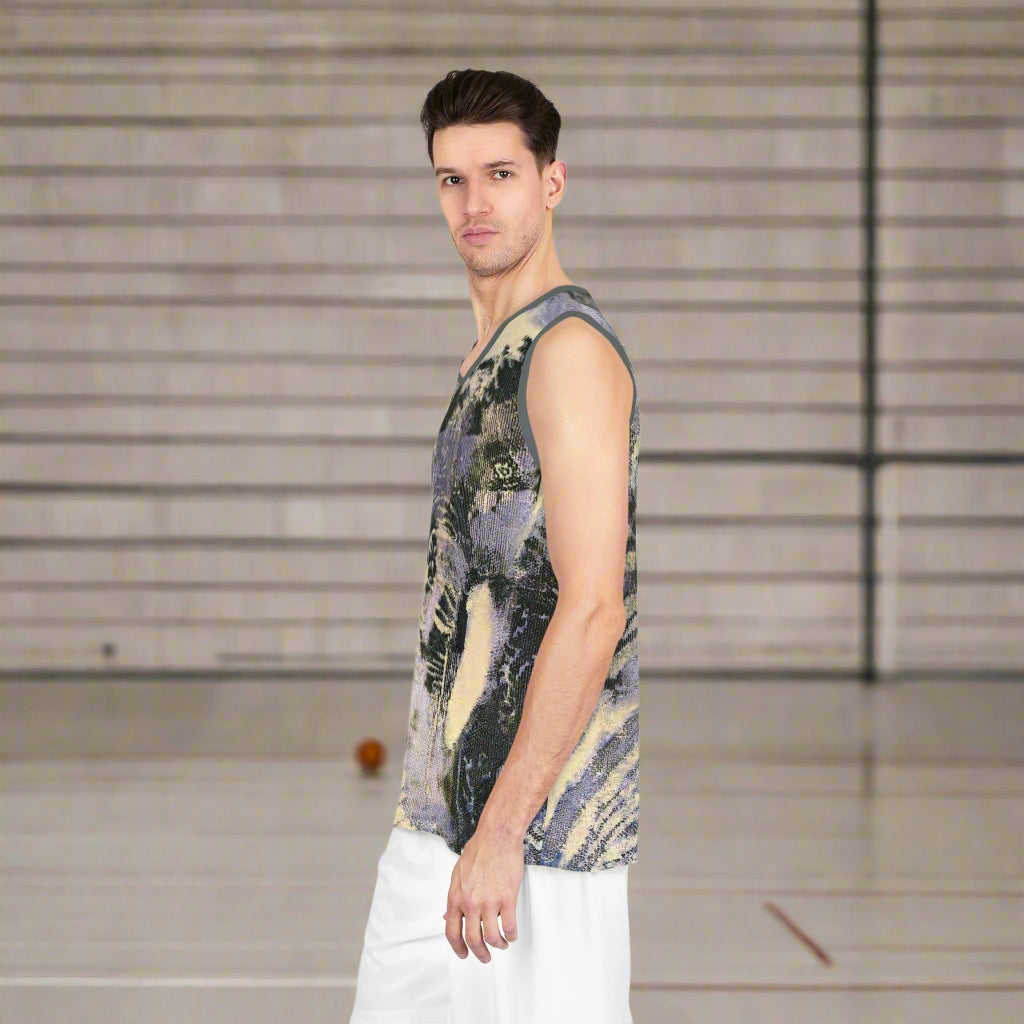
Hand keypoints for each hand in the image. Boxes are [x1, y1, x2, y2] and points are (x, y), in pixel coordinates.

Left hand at [442, 825, 523, 962]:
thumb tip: (449, 915)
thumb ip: (455, 897)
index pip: (452, 931)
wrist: (497, 836)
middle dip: (479, 953)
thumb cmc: (479, 851)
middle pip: (472, 939)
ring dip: (498, 946)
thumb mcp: (458, 874)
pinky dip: (511, 935)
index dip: (457, 947)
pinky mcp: (507, 898)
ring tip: (502, 945)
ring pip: (491, 937)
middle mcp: (470, 903)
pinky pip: (509, 927)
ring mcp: (489, 902)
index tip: (463, 954)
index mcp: (456, 897)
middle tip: (484, 957)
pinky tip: (512, 934)